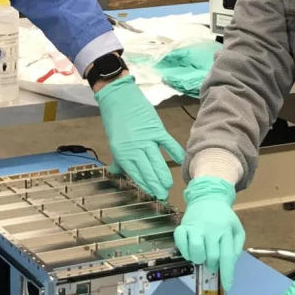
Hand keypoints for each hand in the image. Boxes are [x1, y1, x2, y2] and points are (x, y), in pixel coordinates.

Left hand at [94, 76, 184, 199]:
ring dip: (164, 176)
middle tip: (163, 196)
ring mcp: (147, 139)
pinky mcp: (156, 129)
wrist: (119, 98)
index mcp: (123, 154)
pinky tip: (180, 162)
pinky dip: (176, 153)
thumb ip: (118, 159)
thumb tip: (114, 172)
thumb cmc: (115, 120)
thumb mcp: (114, 142)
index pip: (136, 175)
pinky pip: (168, 144)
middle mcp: (135, 148)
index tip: (152, 195)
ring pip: (158, 162)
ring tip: (169, 186)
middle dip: (156, 186)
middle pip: (148, 171)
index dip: (145, 187)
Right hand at [174, 176, 243, 289]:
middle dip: (213, 266)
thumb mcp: (237, 229)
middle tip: (213, 264)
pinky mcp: (183, 225)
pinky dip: (184, 250)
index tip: (227, 286)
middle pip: (211, 257)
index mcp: (226, 230)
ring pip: (195, 251)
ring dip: (198, 259)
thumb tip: (229, 265)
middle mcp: (211, 229)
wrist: (208, 197)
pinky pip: (180, 242)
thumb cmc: (223, 217)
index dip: (227, 274)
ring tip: (201, 257)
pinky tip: (190, 250)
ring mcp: (195, 227)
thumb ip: (235, 248)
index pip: (227, 256)